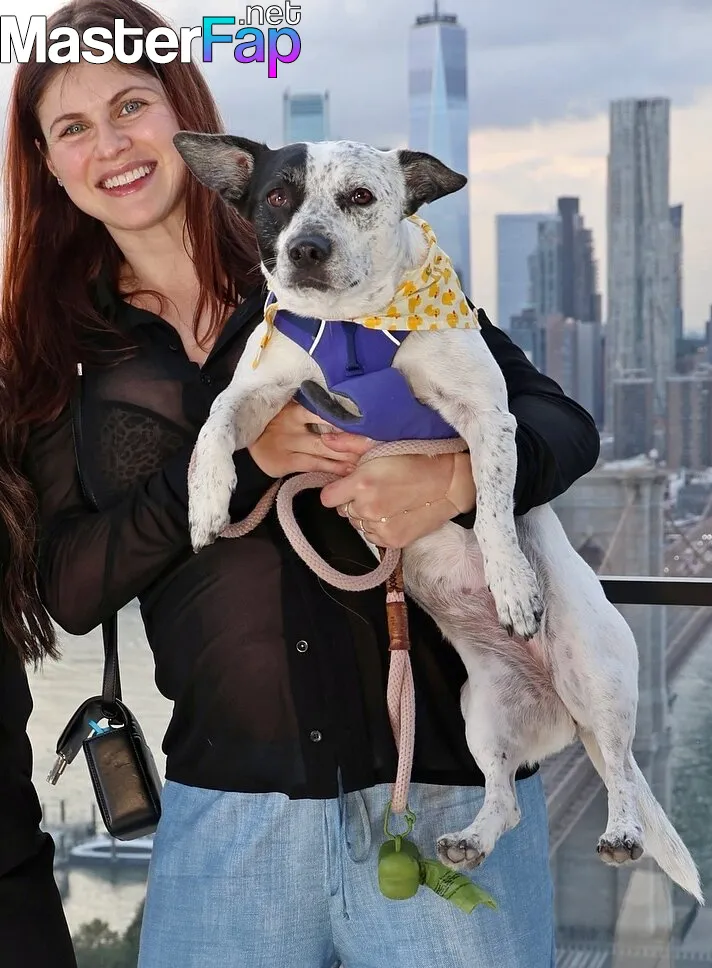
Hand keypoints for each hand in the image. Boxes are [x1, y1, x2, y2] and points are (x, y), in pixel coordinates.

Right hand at [248, 401, 372, 477]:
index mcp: (294, 405)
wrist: (239, 438)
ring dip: (348, 455)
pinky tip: (349, 471)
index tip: (371, 418)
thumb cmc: (270, 420)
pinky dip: (333, 469)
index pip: (325, 409)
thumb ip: (309, 406)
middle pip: (329, 430)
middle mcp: (291, 422)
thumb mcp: (285, 406)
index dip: (347, 415)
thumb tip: (345, 405)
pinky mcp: (284, 461)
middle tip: (378, 443)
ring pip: (325, 449)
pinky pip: (314, 465)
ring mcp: (287, 442)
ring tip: (369, 460)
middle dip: (355, 438)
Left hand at [319, 442, 476, 547]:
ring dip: (365, 515)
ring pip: (357, 525)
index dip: (336, 491)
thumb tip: (325, 440)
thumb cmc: (415, 460)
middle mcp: (367, 509)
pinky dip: (378, 527)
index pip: (327, 498)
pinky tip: (393, 514)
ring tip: (386, 501)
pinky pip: (372, 537)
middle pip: (343, 511)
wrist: (448, 483)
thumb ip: (349, 443)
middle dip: (352, 501)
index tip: (347, 486)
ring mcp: (380, 528)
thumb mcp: (381, 445)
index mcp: (361, 484)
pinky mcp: (392, 541)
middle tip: (373, 489)